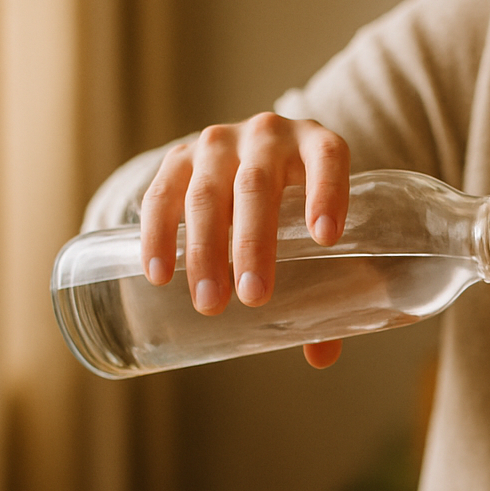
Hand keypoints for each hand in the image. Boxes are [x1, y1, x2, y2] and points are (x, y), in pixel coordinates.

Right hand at [138, 112, 350, 372]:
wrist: (254, 158)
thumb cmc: (303, 206)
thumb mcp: (323, 231)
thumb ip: (331, 287)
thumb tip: (321, 356)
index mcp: (316, 145)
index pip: (328, 159)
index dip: (328, 193)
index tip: (327, 238)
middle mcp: (267, 135)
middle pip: (257, 186)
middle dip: (253, 243)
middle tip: (254, 297)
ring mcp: (219, 142)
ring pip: (207, 193)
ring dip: (205, 250)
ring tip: (209, 303)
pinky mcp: (179, 157)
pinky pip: (161, 194)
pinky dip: (158, 235)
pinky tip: (159, 273)